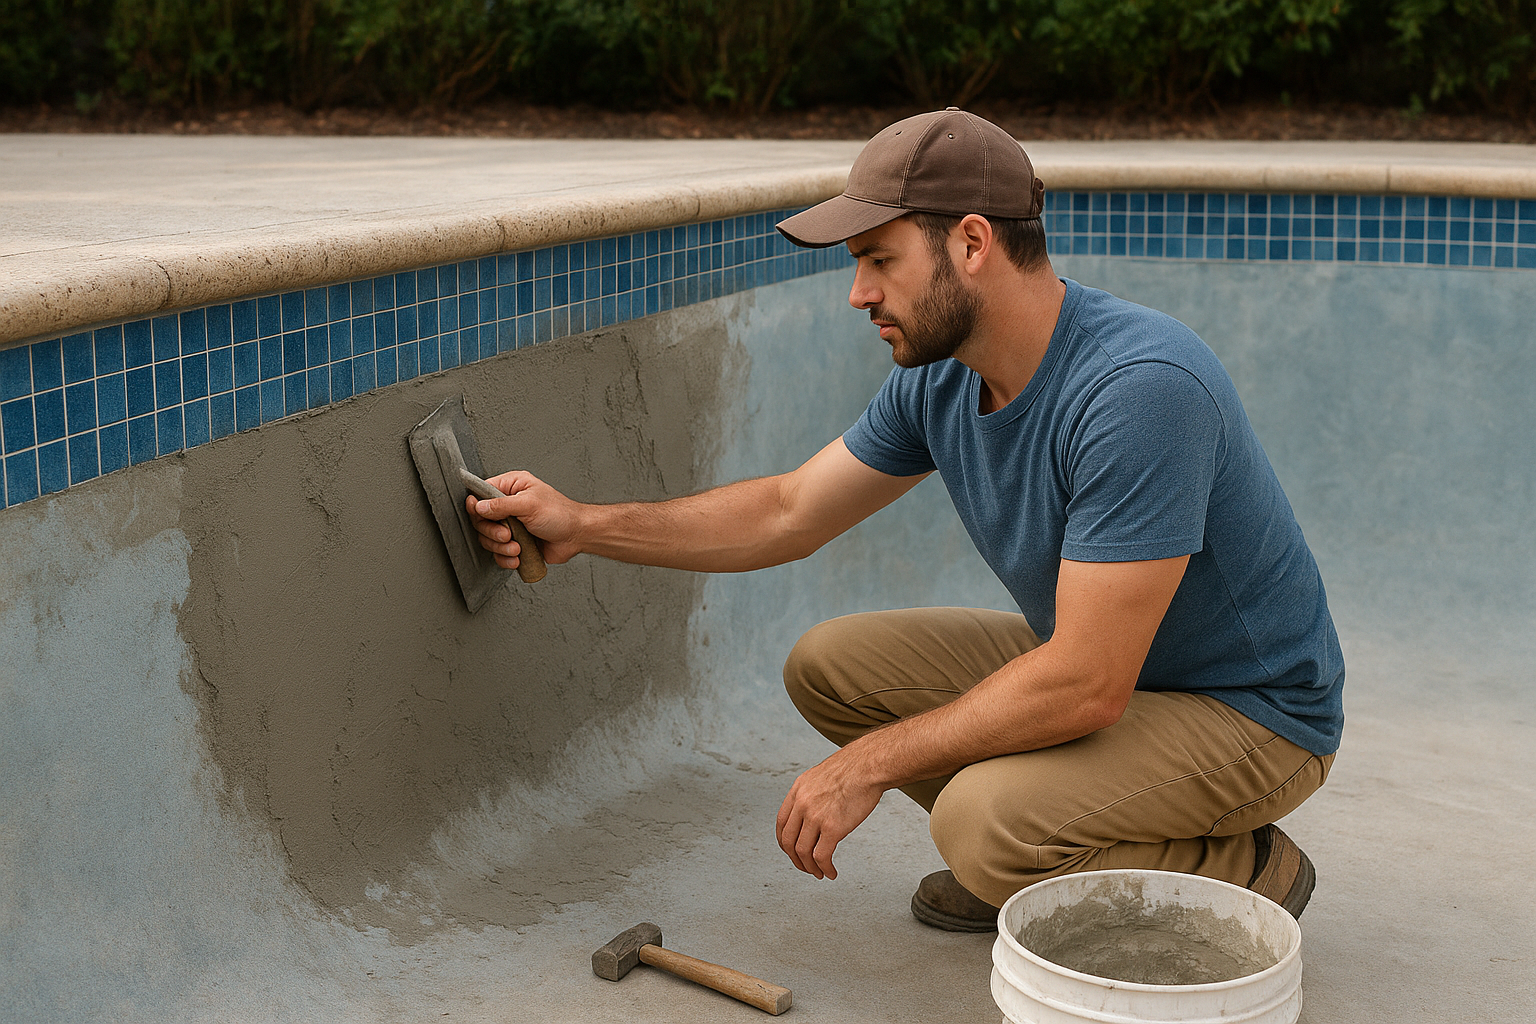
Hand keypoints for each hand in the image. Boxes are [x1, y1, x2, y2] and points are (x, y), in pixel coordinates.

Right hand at [464, 471, 583, 568]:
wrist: (577, 536)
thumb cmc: (561, 514)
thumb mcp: (529, 505)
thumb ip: (501, 505)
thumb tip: (479, 506)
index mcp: (512, 487)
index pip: (481, 494)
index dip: (476, 507)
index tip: (479, 515)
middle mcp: (508, 505)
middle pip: (480, 520)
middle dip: (492, 532)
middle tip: (508, 535)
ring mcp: (510, 524)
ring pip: (487, 539)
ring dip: (500, 547)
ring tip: (517, 547)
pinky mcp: (514, 542)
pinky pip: (498, 553)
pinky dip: (506, 558)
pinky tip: (518, 557)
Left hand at [775, 747, 883, 880]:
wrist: (869, 766)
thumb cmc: (854, 769)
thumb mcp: (821, 776)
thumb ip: (811, 794)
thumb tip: (812, 813)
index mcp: (798, 790)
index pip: (781, 823)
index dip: (785, 842)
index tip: (792, 851)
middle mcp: (802, 803)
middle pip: (788, 841)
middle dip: (795, 859)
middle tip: (805, 867)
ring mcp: (816, 816)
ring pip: (803, 852)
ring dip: (810, 867)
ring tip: (819, 873)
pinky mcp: (833, 828)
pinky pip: (821, 856)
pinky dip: (824, 868)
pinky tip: (831, 872)